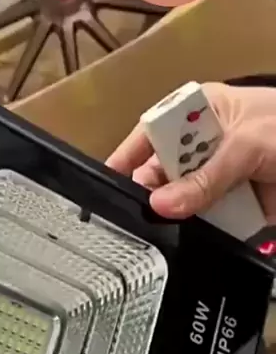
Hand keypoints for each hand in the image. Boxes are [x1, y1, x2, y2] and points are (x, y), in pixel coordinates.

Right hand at [106, 82, 275, 221]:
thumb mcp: (246, 145)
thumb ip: (204, 178)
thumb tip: (161, 204)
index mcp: (200, 113)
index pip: (151, 133)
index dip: (129, 157)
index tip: (106, 181)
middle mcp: (203, 147)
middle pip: (162, 174)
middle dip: (153, 193)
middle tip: (142, 213)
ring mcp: (218, 179)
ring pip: (181, 202)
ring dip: (176, 217)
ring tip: (163, 232)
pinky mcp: (233, 207)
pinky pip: (206, 223)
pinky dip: (201, 232)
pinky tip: (190, 240)